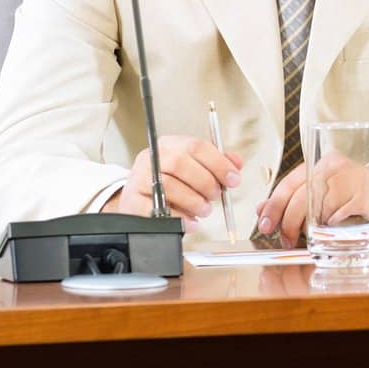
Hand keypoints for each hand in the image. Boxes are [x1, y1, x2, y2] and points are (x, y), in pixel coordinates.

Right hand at [103, 136, 241, 221]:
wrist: (140, 199)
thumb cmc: (172, 182)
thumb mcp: (194, 167)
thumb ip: (216, 163)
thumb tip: (236, 162)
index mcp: (170, 144)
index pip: (196, 146)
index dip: (219, 163)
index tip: (234, 180)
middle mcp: (152, 158)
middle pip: (181, 164)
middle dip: (205, 182)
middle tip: (216, 196)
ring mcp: (139, 178)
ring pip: (169, 186)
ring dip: (193, 201)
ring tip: (204, 210)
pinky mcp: (132, 201)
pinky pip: (156, 209)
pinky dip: (178, 218)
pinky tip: (191, 222)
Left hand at [255, 158, 368, 247]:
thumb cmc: (358, 199)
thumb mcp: (325, 196)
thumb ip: (295, 200)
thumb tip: (262, 209)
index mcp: (325, 163)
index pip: (290, 182)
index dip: (274, 206)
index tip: (264, 226)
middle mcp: (339, 167)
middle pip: (303, 196)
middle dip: (288, 222)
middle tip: (286, 239)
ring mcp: (356, 179)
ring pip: (320, 207)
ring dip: (310, 228)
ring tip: (310, 237)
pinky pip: (342, 214)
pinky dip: (334, 225)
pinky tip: (334, 229)